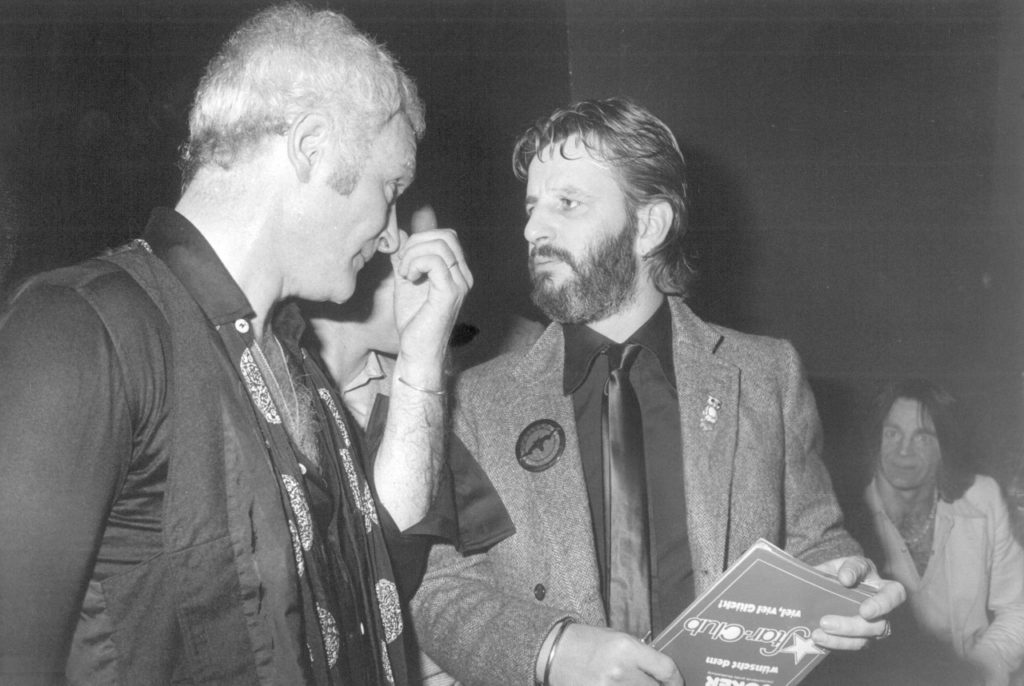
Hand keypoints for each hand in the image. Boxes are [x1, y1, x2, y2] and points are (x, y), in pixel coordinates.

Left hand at [390, 205, 472, 377]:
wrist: (417, 350)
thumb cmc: (414, 320)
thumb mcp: (406, 280)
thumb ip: (406, 257)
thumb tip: (401, 234)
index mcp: (456, 272)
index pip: (446, 236)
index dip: (421, 239)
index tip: (404, 259)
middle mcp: (463, 275)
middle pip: (446, 236)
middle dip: (417, 243)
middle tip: (403, 264)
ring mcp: (460, 283)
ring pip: (441, 245)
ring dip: (414, 254)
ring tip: (405, 274)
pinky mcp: (451, 292)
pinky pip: (436, 262)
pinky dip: (416, 264)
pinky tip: (408, 278)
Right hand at [548, 624, 682, 685]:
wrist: (554, 652)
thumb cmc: (586, 642)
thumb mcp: (617, 638)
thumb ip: (640, 655)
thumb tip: (661, 672)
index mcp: (627, 649)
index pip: (666, 669)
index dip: (676, 680)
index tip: (675, 683)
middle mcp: (621, 671)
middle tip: (657, 685)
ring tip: (632, 684)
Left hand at [811, 555, 905, 650]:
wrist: (832, 583)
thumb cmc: (846, 571)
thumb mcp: (848, 562)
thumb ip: (850, 567)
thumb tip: (846, 578)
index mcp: (884, 587)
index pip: (895, 595)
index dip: (882, 605)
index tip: (864, 611)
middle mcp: (882, 611)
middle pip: (877, 625)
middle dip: (851, 626)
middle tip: (825, 622)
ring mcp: (872, 628)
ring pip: (864, 640)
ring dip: (840, 639)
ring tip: (817, 634)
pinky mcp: (858, 639)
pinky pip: (850, 645)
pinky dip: (833, 643)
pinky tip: (818, 638)